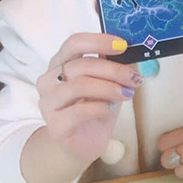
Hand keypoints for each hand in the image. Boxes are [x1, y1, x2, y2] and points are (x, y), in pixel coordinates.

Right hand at [35, 33, 142, 162]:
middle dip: (114, 70)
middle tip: (134, 77)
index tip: (123, 45)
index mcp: (61, 62)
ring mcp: (48, 103)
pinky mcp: (55, 125)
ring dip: (109, 88)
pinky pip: (80, 110)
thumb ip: (116, 63)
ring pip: (80, 85)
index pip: (75, 42)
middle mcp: (50, 80)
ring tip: (127, 93)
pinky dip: (101, 107)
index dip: (99, 41)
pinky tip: (110, 109)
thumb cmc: (97, 105)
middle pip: (82, 65)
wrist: (85, 141)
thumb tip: (133, 49)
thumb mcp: (110, 80)